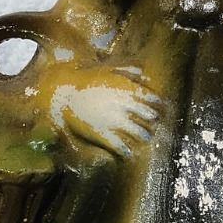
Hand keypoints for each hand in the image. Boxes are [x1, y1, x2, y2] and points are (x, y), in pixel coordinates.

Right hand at [43, 62, 160, 158]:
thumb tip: (144, 75)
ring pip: (140, 133)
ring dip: (144, 136)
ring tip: (145, 138)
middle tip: (153, 124)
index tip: (159, 107)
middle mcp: (125, 105)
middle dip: (153, 121)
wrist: (63, 94)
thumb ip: (127, 71)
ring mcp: (115, 121)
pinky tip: (128, 152)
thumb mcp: (107, 70)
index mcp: (127, 89)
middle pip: (149, 116)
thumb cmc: (84, 80)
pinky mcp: (104, 134)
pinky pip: (121, 146)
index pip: (152, 98)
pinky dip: (127, 151)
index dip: (157, 104)